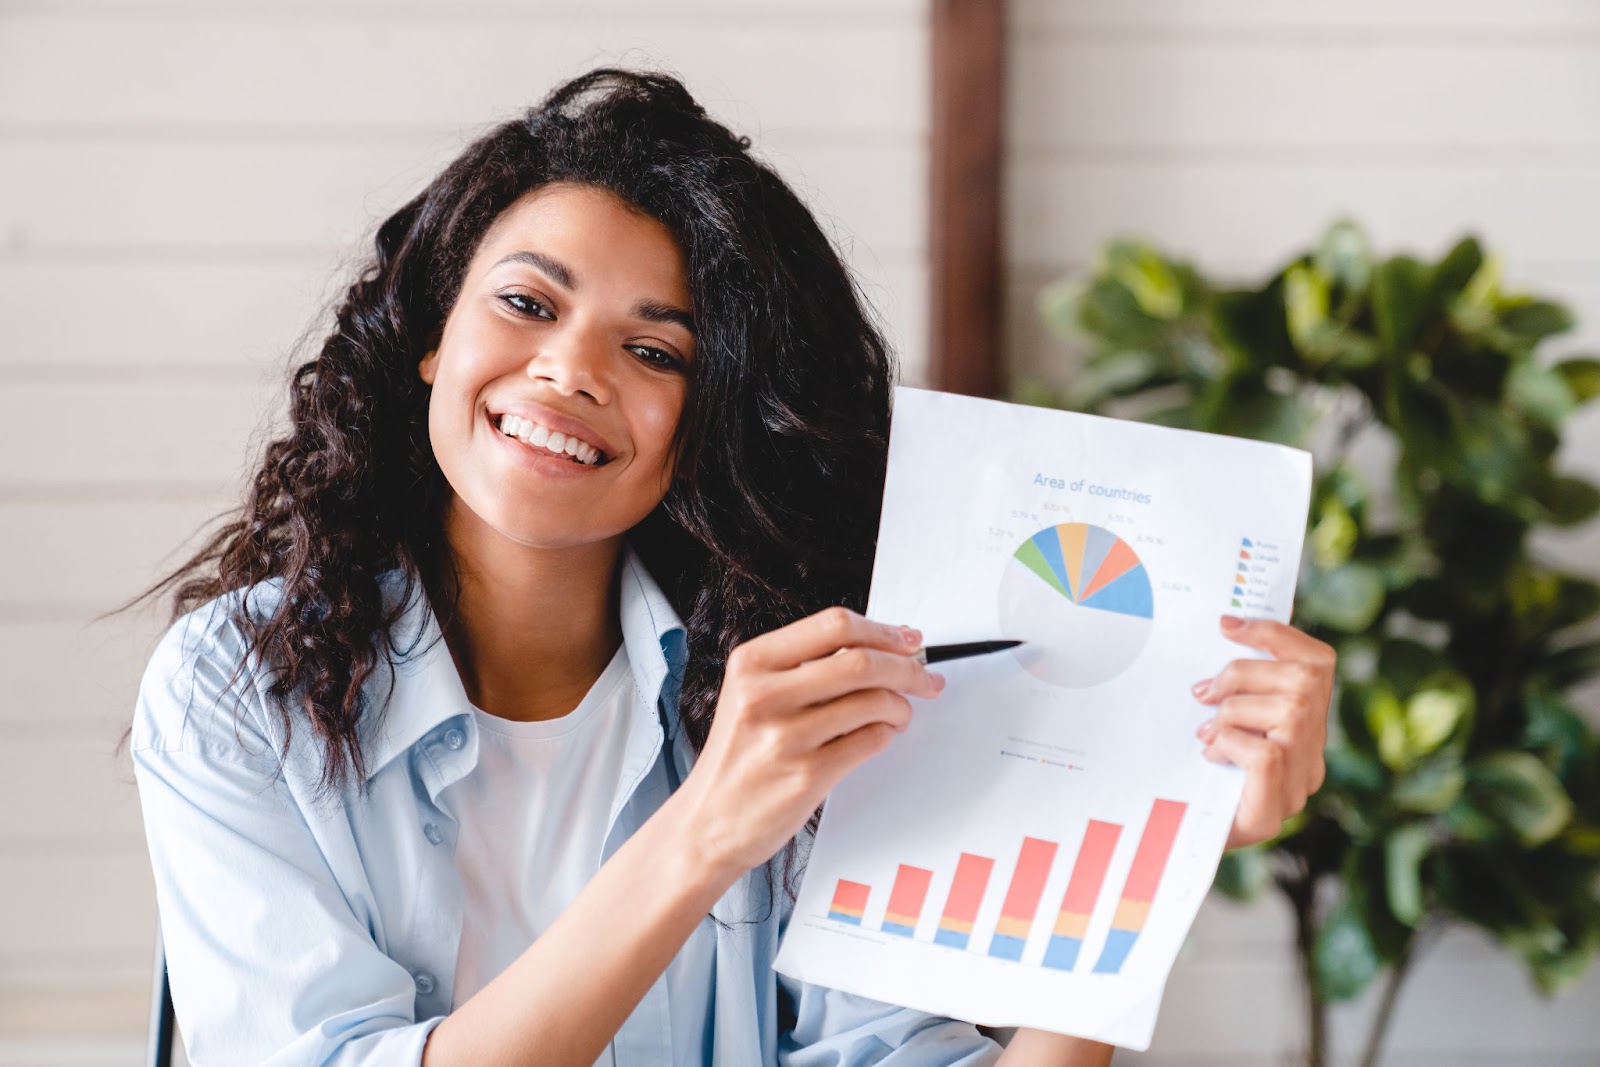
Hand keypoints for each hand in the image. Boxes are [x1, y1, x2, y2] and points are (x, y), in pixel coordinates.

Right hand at [678, 607, 944, 877]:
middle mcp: (764, 695)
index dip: (883, 629)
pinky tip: (881, 735)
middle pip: (861, 660)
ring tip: (900, 713)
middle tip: (925, 676)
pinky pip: (871, 741)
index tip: (908, 639)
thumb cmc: (737, 758)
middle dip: (907, 667)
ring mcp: (785, 736)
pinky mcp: (807, 776)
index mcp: (752, 663)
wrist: (707, 822)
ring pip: (874, 701)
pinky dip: (887, 734)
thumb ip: (803, 667)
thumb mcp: (751, 695)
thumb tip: (879, 646)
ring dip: (901, 705)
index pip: (834, 625)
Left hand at [1191, 615, 1334, 849]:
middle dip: (1245, 673)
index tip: (1228, 624)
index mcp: (1306, 728)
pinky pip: (1266, 753)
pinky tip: (1210, 754)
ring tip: (1205, 731)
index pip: (1317, 663)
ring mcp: (1299, 786)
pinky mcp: (1273, 811)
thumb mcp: (1214, 717)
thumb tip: (1224, 629)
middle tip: (1203, 691)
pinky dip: (1231, 743)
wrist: (1176, 844)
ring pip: (1289, 711)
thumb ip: (1232, 685)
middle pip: (1305, 680)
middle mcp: (1313, 756)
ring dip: (1233, 711)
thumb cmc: (1194, 772)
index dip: (1277, 635)